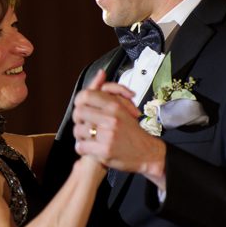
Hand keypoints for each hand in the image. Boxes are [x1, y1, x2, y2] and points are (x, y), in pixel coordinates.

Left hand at [72, 70, 166, 188]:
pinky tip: (88, 147)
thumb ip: (110, 92)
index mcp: (115, 106)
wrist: (148, 153)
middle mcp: (111, 119)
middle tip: (82, 123)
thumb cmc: (133, 131)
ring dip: (79, 135)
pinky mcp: (104, 151)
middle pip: (78, 112)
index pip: (86, 95)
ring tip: (86, 137)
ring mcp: (107, 135)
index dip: (79, 101)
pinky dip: (82, 148)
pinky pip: (81, 147)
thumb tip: (100, 73)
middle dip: (77, 119)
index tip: (81, 107)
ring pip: (78, 130)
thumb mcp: (124, 108)